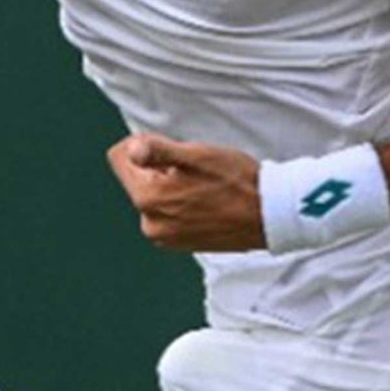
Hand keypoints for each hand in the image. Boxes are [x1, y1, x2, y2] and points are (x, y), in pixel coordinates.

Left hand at [107, 134, 264, 251]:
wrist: (269, 215)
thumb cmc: (237, 182)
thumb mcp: (197, 155)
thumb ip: (158, 151)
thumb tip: (130, 149)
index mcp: (148, 199)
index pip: (120, 157)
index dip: (144, 146)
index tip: (173, 151)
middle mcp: (150, 224)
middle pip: (137, 177)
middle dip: (159, 169)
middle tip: (195, 172)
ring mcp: (164, 238)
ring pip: (155, 195)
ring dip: (172, 186)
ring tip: (205, 188)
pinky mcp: (179, 244)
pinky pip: (169, 213)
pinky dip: (182, 204)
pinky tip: (208, 202)